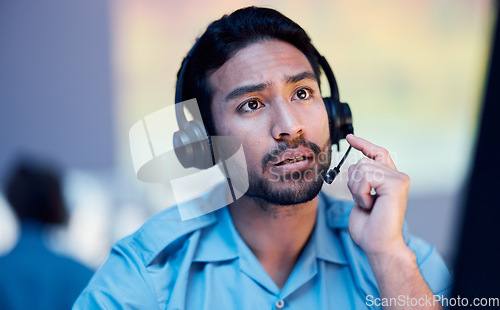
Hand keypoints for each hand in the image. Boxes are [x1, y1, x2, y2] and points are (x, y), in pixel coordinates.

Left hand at [346, 134, 410, 256]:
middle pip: (362, 162)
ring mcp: (399, 179)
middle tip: (363, 202)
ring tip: (367, 204)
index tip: (349, 138)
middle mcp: (397, 176)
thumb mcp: (360, 197)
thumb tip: (354, 166)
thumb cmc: (368, 227)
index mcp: (389, 179)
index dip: (363, 144)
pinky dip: (361, 192)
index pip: (377, 153)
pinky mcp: (397, 183)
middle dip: (353, 182)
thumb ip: (361, 180)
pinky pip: (366, 176)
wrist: (378, 244)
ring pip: (362, 168)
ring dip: (357, 189)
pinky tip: (370, 205)